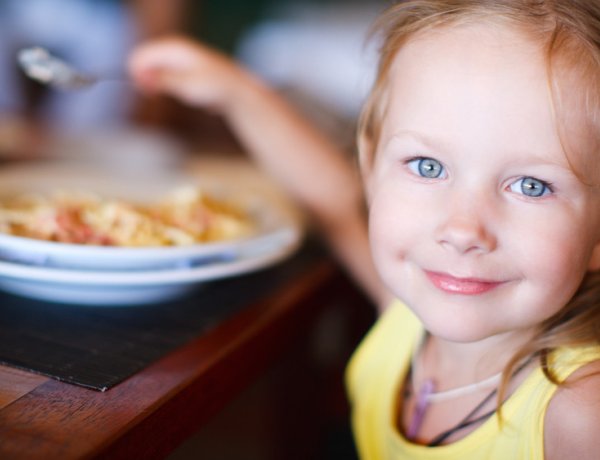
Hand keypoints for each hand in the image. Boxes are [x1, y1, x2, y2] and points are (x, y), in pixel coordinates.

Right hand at [127, 35, 247, 111]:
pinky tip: (180, 94)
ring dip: (156, 84)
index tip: (148, 91)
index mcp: (173, 47)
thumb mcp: (186, 85)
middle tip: (154, 94)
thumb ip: (162, 80)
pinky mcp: (184, 70)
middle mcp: (175, 49)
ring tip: (172, 94)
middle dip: (145, 78)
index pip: (141, 55)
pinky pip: (165, 76)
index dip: (138, 74)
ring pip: (155, 70)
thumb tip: (142, 77)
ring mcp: (179, 59)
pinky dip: (166, 86)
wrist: (236, 91)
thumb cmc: (214, 87)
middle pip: (145, 61)